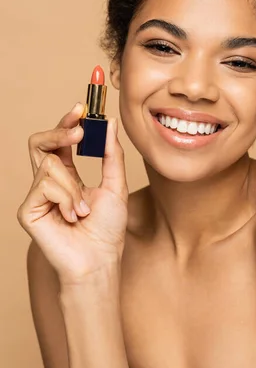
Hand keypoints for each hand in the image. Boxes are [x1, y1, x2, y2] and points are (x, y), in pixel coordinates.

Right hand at [17, 103, 128, 285]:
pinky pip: (45, 185)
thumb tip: (108, 122)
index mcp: (67, 174)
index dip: (67, 121)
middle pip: (40, 142)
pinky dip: (66, 199)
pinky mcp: (28, 209)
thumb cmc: (107, 228)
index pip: (61, 140)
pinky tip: (71, 217)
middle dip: (60, 131)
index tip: (81, 107)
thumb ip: (111, 154)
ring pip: (49, 164)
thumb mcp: (115, 184)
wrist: (99, 260)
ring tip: (83, 209)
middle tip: (79, 130)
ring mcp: (37, 195)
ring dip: (73, 185)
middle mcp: (49, 182)